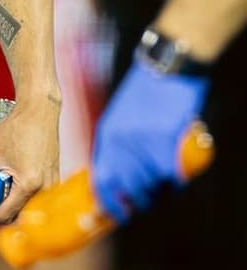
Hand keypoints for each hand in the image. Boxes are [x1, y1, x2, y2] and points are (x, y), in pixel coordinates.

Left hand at [0, 97, 60, 225]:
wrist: (39, 112)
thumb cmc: (17, 128)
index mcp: (28, 185)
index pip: (3, 215)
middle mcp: (43, 191)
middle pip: (14, 216)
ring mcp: (51, 188)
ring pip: (23, 210)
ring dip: (4, 206)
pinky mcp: (52, 183)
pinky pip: (32, 200)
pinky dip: (16, 198)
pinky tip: (4, 185)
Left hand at [92, 60, 209, 223]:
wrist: (167, 68)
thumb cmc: (146, 90)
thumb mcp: (121, 114)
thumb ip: (117, 143)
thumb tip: (118, 174)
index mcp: (107, 134)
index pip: (102, 179)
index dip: (108, 201)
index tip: (116, 212)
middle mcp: (120, 143)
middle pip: (128, 188)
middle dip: (140, 198)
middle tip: (149, 195)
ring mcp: (142, 145)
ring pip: (153, 184)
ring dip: (160, 184)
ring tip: (165, 168)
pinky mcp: (165, 145)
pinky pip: (173, 176)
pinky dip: (178, 174)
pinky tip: (177, 159)